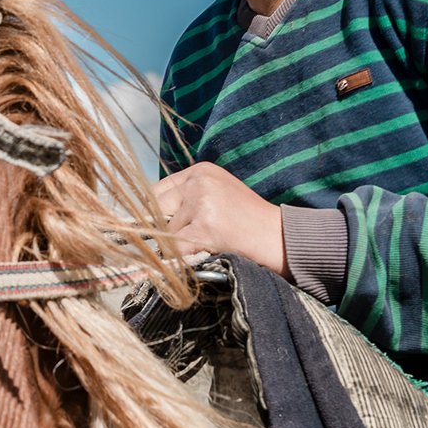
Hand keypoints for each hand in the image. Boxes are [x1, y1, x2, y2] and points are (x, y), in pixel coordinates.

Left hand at [152, 162, 287, 276]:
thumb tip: (147, 213)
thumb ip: (187, 196)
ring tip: (207, 243)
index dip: (154, 211)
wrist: (279, 237)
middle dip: (161, 228)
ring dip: (178, 244)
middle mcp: (199, 183)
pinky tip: (201, 253)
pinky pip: (175, 248)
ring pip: (165, 231)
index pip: (157, 189)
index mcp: (201, 171)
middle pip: (156, 208)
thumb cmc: (248, 219)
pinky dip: (181, 257)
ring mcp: (201, 204)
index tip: (155, 225)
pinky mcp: (203, 229)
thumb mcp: (218, 192)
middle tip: (181, 238)